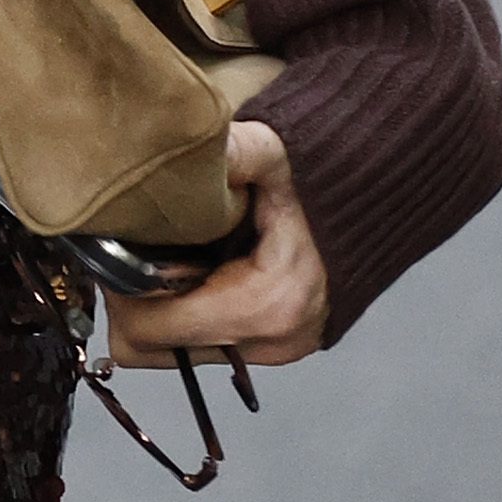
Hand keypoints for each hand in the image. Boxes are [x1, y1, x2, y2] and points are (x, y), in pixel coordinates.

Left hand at [104, 123, 326, 370]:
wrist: (383, 201)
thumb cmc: (329, 178)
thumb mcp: (278, 151)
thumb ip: (232, 151)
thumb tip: (177, 148)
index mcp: (265, 304)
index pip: (148, 331)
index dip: (119, 291)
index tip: (118, 247)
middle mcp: (270, 342)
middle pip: (152, 351)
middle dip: (133, 303)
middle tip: (136, 249)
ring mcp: (273, 351)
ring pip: (173, 352)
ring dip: (159, 309)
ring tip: (171, 255)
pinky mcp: (272, 348)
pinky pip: (203, 344)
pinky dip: (187, 311)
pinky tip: (197, 268)